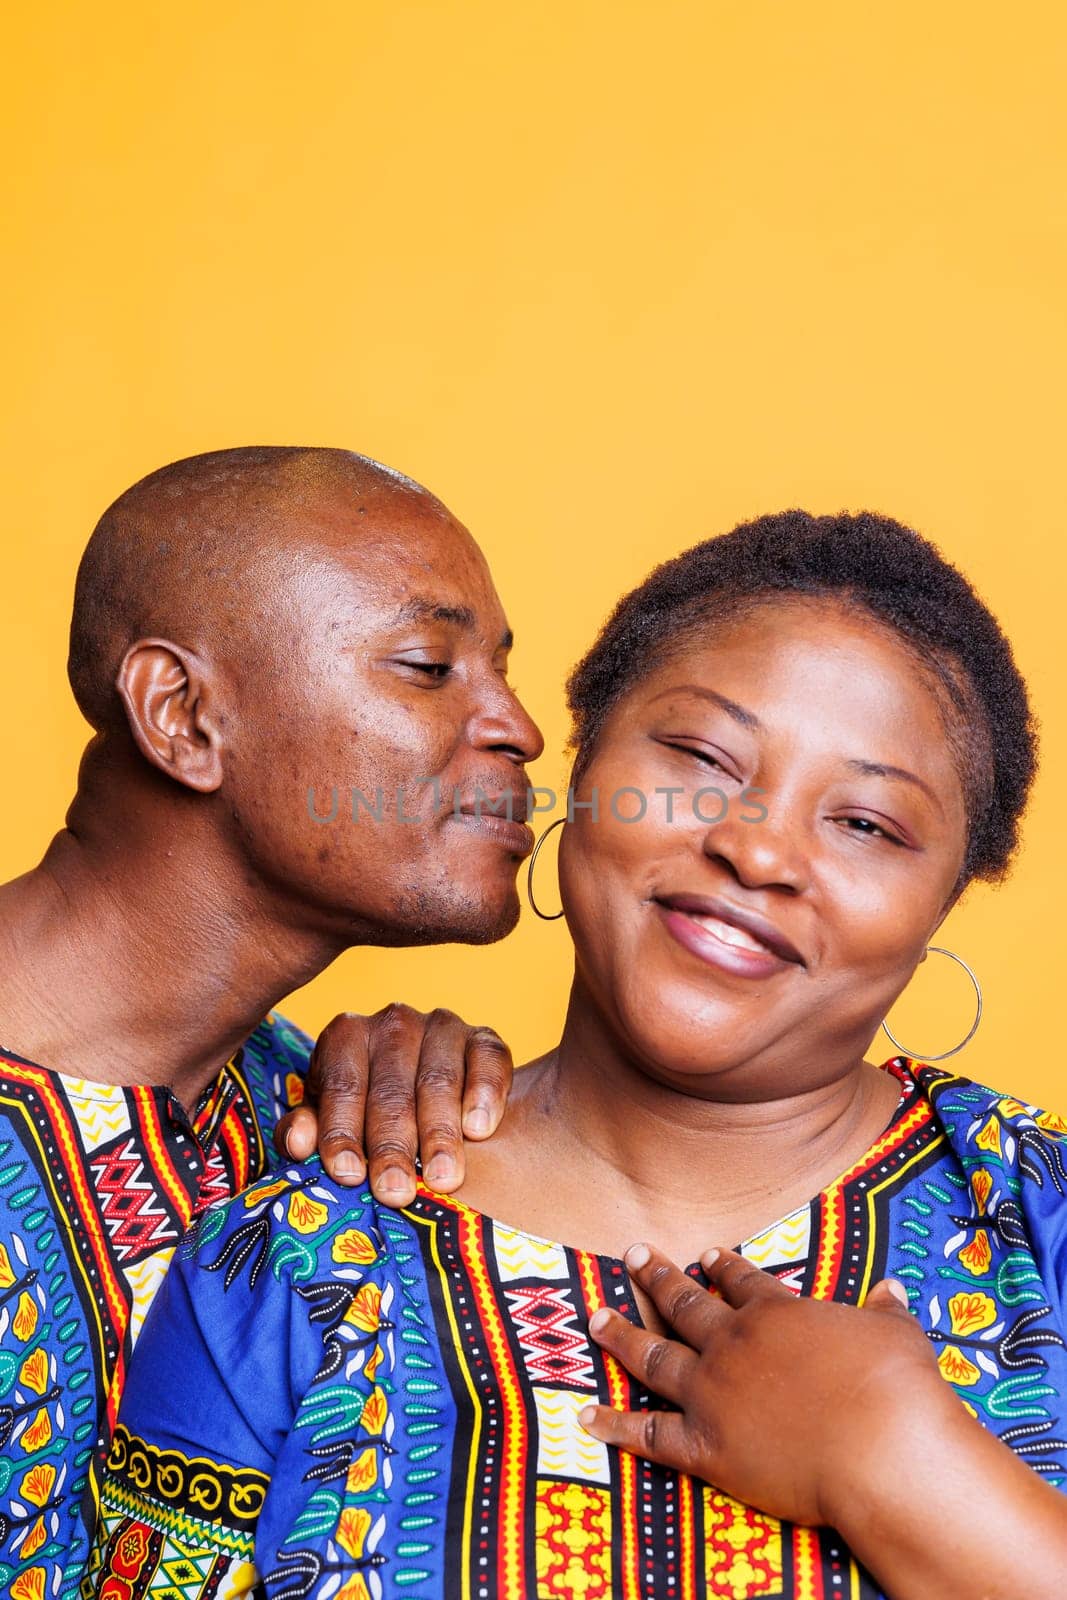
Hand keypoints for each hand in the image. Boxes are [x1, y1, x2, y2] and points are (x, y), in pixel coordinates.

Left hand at [274, 1004, 512, 1201]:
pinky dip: (483, 1094)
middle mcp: (393, 1022)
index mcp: (345, 1035)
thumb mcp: (330, 1120)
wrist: (425, 1091)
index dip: (342, 1131)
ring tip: (441, 1179)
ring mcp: (441, 1025)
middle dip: (392, 1145)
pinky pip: (487, 1060)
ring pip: (438, 1080)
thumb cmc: (365, 1112)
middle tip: (396, 1192)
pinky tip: (479, 1130)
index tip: (348, 1175)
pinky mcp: (483, 1037)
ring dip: (440, 1133)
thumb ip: (306, 1131)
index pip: (341, 1085)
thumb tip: (298, 1143)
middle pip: (391, 1089)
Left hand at [581, 1242, 952, 1528]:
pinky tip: (585, 1417)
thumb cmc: (897, 1390)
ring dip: (622, 1335)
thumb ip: (884, 1311)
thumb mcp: (896, 1334)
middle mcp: (733, 1345)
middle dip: (658, 1277)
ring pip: (654, 1357)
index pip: (739, 1280)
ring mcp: (712, 1394)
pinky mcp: (704, 1447)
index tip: (703, 1254)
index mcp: (775, 1313)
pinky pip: (648, 1435)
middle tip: (634, 1254)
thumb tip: (891, 1288)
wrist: (882, 1451)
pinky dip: (614, 1426)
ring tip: (596, 1316)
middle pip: (685, 1304)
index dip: (719, 1265)